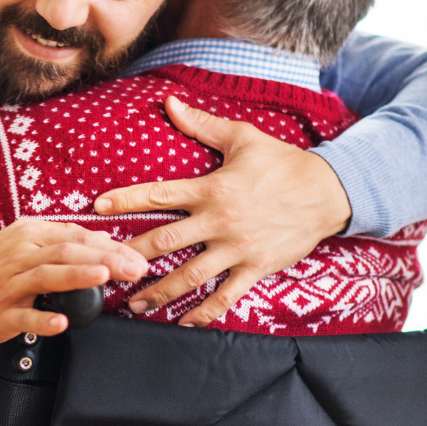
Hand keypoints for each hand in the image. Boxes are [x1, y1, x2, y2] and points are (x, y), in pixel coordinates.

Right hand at [0, 218, 147, 345]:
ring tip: (103, 277)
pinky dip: (43, 320)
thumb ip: (62, 242)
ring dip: (76, 276)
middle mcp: (19, 255)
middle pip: (67, 252)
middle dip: (106, 259)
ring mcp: (9, 285)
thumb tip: (104, 242)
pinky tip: (62, 323)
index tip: (137, 256)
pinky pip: (24, 317)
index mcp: (28, 235)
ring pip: (46, 276)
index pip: (76, 236)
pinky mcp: (0, 314)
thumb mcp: (23, 245)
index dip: (110, 245)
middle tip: (135, 268)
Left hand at [93, 95, 350, 326]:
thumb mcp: (243, 137)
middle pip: (164, 242)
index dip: (126, 200)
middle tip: (104, 267)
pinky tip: (184, 321)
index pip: (159, 194)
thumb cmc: (283, 163)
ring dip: (158, 292)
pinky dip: (203, 312)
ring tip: (135, 305)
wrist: (327, 192)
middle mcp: (219, 221)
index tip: (98, 207)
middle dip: (131, 257)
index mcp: (211, 188)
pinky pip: (225, 296)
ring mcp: (237, 249)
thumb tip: (170, 103)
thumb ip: (202, 125)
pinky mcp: (255, 268)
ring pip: (189, 276)